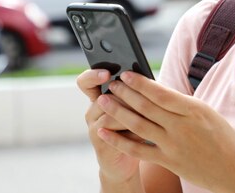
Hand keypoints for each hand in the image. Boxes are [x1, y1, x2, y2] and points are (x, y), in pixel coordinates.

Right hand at [76, 69, 141, 184]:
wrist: (125, 159)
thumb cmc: (134, 127)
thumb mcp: (134, 107)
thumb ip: (135, 94)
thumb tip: (148, 81)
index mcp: (100, 97)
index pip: (86, 82)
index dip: (93, 75)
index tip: (107, 73)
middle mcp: (93, 110)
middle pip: (105, 96)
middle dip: (125, 96)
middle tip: (141, 95)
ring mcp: (93, 127)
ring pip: (110, 114)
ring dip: (130, 114)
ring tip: (146, 115)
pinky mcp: (99, 142)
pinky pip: (113, 133)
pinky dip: (131, 131)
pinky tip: (143, 132)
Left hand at [96, 71, 234, 192]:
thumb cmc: (224, 139)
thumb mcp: (207, 114)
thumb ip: (183, 105)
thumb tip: (157, 92)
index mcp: (194, 109)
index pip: (161, 93)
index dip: (140, 83)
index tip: (125, 73)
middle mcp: (182, 126)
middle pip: (146, 106)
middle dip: (125, 93)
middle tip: (110, 83)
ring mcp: (174, 145)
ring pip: (138, 125)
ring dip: (118, 112)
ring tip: (103, 101)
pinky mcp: (169, 162)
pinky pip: (138, 150)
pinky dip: (119, 140)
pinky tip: (105, 132)